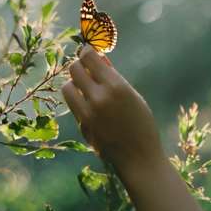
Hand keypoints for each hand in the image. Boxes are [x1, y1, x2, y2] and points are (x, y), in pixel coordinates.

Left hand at [60, 44, 165, 174]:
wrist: (140, 158)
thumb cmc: (143, 125)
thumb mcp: (134, 97)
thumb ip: (115, 79)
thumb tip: (99, 60)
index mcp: (117, 86)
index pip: (89, 57)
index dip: (87, 52)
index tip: (90, 53)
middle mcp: (100, 97)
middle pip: (75, 69)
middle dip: (80, 66)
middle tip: (88, 71)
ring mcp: (88, 112)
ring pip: (67, 86)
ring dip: (75, 84)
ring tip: (87, 90)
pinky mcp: (83, 125)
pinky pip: (72, 105)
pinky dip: (78, 101)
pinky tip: (91, 107)